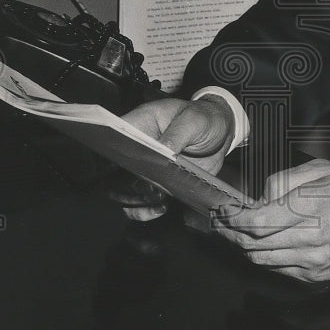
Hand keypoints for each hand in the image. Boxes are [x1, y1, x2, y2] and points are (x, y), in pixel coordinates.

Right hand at [113, 94, 234, 220]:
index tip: (123, 164)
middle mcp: (134, 148)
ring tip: (159, 197)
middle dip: (123, 184)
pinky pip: (139, 204)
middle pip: (110, 171)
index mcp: (139, 124)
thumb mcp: (193, 120)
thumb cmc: (203, 118)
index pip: (110, 138)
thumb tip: (160, 153)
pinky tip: (161, 207)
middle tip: (149, 186)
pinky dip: (144, 211)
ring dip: (133, 201)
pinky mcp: (155, 185)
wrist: (220, 132)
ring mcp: (142, 169)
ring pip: (120, 191)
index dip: (109, 153)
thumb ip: (176, 135)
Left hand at [213, 159, 329, 282]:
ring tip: (239, 236)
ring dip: (246, 248)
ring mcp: (313, 260)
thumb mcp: (323, 169)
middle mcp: (308, 236)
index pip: (255, 220)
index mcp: (308, 205)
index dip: (232, 218)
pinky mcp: (319, 275)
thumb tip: (262, 196)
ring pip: (263, 259)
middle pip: (253, 242)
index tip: (223, 212)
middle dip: (231, 233)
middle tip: (222, 224)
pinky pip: (281, 270)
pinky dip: (268, 259)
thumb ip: (286, 179)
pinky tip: (267, 247)